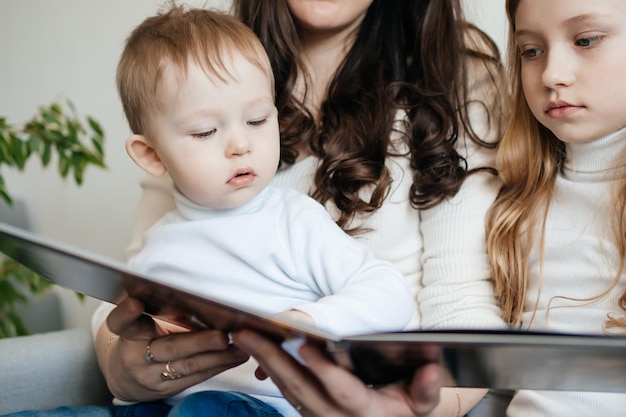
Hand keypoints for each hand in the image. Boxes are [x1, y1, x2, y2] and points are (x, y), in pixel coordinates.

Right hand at [100, 297, 249, 401]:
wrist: (126, 378)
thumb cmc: (140, 341)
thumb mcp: (139, 324)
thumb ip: (156, 310)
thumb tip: (193, 292)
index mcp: (129, 334)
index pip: (122, 324)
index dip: (126, 314)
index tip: (135, 302)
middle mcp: (137, 357)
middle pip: (169, 348)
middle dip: (200, 342)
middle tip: (222, 336)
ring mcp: (152, 376)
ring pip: (189, 366)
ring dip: (219, 356)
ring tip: (240, 346)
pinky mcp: (168, 388)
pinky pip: (197, 376)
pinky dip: (219, 365)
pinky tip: (237, 356)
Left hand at [232, 329, 441, 416]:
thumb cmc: (404, 409)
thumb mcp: (421, 402)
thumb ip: (425, 389)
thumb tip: (431, 369)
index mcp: (365, 413)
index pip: (342, 392)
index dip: (324, 369)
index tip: (305, 345)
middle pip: (300, 388)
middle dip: (273, 359)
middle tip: (248, 334)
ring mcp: (316, 415)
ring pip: (285, 389)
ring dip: (263, 360)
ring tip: (243, 335)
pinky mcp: (305, 409)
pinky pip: (283, 389)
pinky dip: (267, 367)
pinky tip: (254, 347)